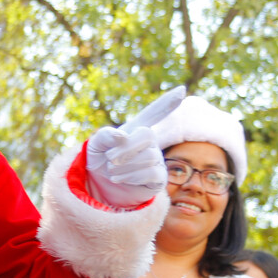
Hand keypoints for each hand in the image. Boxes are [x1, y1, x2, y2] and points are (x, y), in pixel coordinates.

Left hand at [85, 87, 184, 207]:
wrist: (98, 186)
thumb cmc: (99, 160)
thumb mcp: (95, 144)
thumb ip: (105, 135)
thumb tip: (123, 137)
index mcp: (135, 129)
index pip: (154, 112)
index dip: (167, 102)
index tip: (181, 90)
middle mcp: (150, 142)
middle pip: (148, 135)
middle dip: (126, 149)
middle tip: (109, 159)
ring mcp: (156, 160)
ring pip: (149, 156)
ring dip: (125, 166)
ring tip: (112, 171)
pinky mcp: (158, 178)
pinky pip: (153, 173)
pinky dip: (133, 176)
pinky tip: (121, 179)